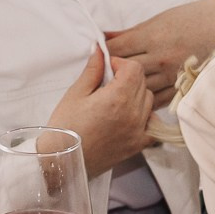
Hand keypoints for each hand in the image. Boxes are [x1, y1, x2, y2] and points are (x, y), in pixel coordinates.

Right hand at [46, 50, 153, 176]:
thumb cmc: (65, 129)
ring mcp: (138, 131)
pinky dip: (145, 117)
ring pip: (149, 100)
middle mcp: (133, 114)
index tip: (107, 69)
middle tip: (107, 83)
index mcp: (118, 99)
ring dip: (136, 94)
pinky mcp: (137, 144)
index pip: (134, 68)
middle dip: (127, 77)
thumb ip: (92, 70)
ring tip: (115, 100)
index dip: (119, 63)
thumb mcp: (75, 94)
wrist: (62, 161)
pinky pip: (152, 124)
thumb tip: (100, 51)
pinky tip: (129, 116)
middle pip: (142, 82)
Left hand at [106, 0, 214, 105]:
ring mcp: (172, 75)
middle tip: (100, 75)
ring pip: (138, 89)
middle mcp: (161, 58)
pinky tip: (136, 98)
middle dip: (110, 72)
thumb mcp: (159, 19)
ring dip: (125, 89)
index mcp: (153, 37)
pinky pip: (157, 100)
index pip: (117, 49)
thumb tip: (104, 37)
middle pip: (124, 71)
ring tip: (114, 89)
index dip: (103, 53)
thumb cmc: (192, 18)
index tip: (96, 55)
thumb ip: (130, 33)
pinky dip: (144, 100)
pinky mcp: (182, 87)